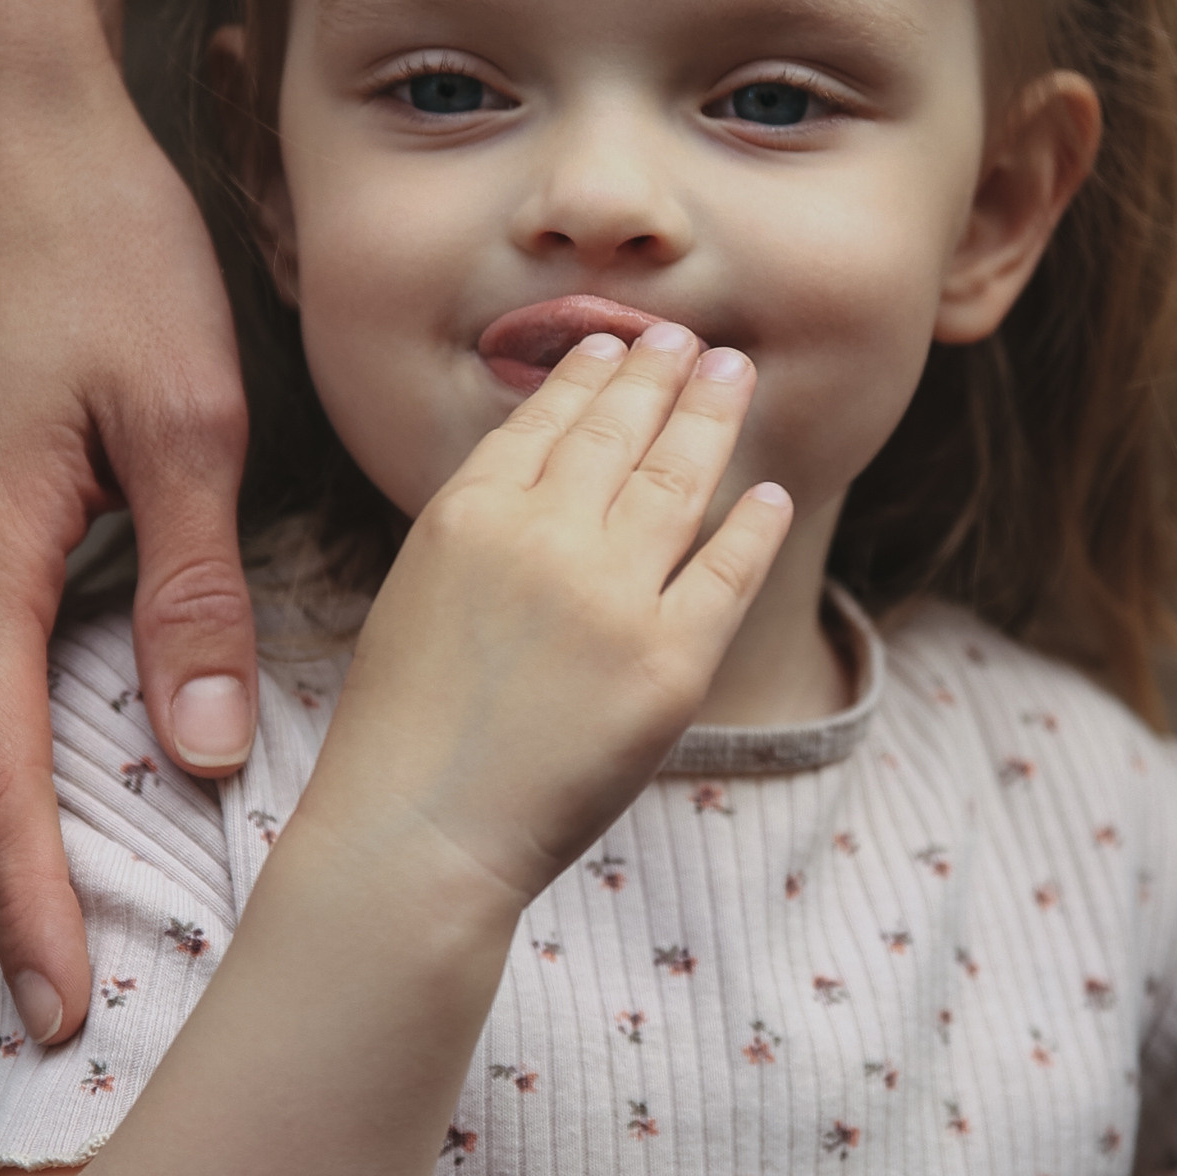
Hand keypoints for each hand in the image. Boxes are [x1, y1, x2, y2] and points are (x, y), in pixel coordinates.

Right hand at [296, 326, 792, 908]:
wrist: (422, 835)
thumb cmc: (405, 733)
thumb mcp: (417, 592)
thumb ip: (481, 528)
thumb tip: (551, 477)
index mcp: (468, 514)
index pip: (544, 420)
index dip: (589, 375)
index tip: (615, 343)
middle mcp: (544, 536)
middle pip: (619, 432)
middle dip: (660, 374)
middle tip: (689, 341)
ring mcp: (613, 596)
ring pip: (680, 480)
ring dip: (712, 417)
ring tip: (734, 374)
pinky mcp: (671, 662)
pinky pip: (728, 570)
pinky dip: (755, 524)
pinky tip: (771, 492)